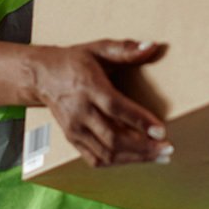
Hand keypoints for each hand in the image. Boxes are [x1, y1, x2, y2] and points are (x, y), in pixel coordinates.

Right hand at [30, 39, 172, 167]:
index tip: (161, 130)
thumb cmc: (75, 61)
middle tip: (167, 148)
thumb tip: (152, 46)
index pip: (116, 108)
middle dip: (143, 147)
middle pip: (113, 137)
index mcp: (89, 87)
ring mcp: (74, 129)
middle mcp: (80, 112)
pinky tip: (137, 159)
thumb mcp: (99, 48)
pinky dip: (118, 163)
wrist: (41, 76)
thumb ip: (125, 49)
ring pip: (105, 153)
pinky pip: (95, 159)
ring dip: (134, 158)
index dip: (139, 121)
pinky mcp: (72, 139)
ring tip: (160, 157)